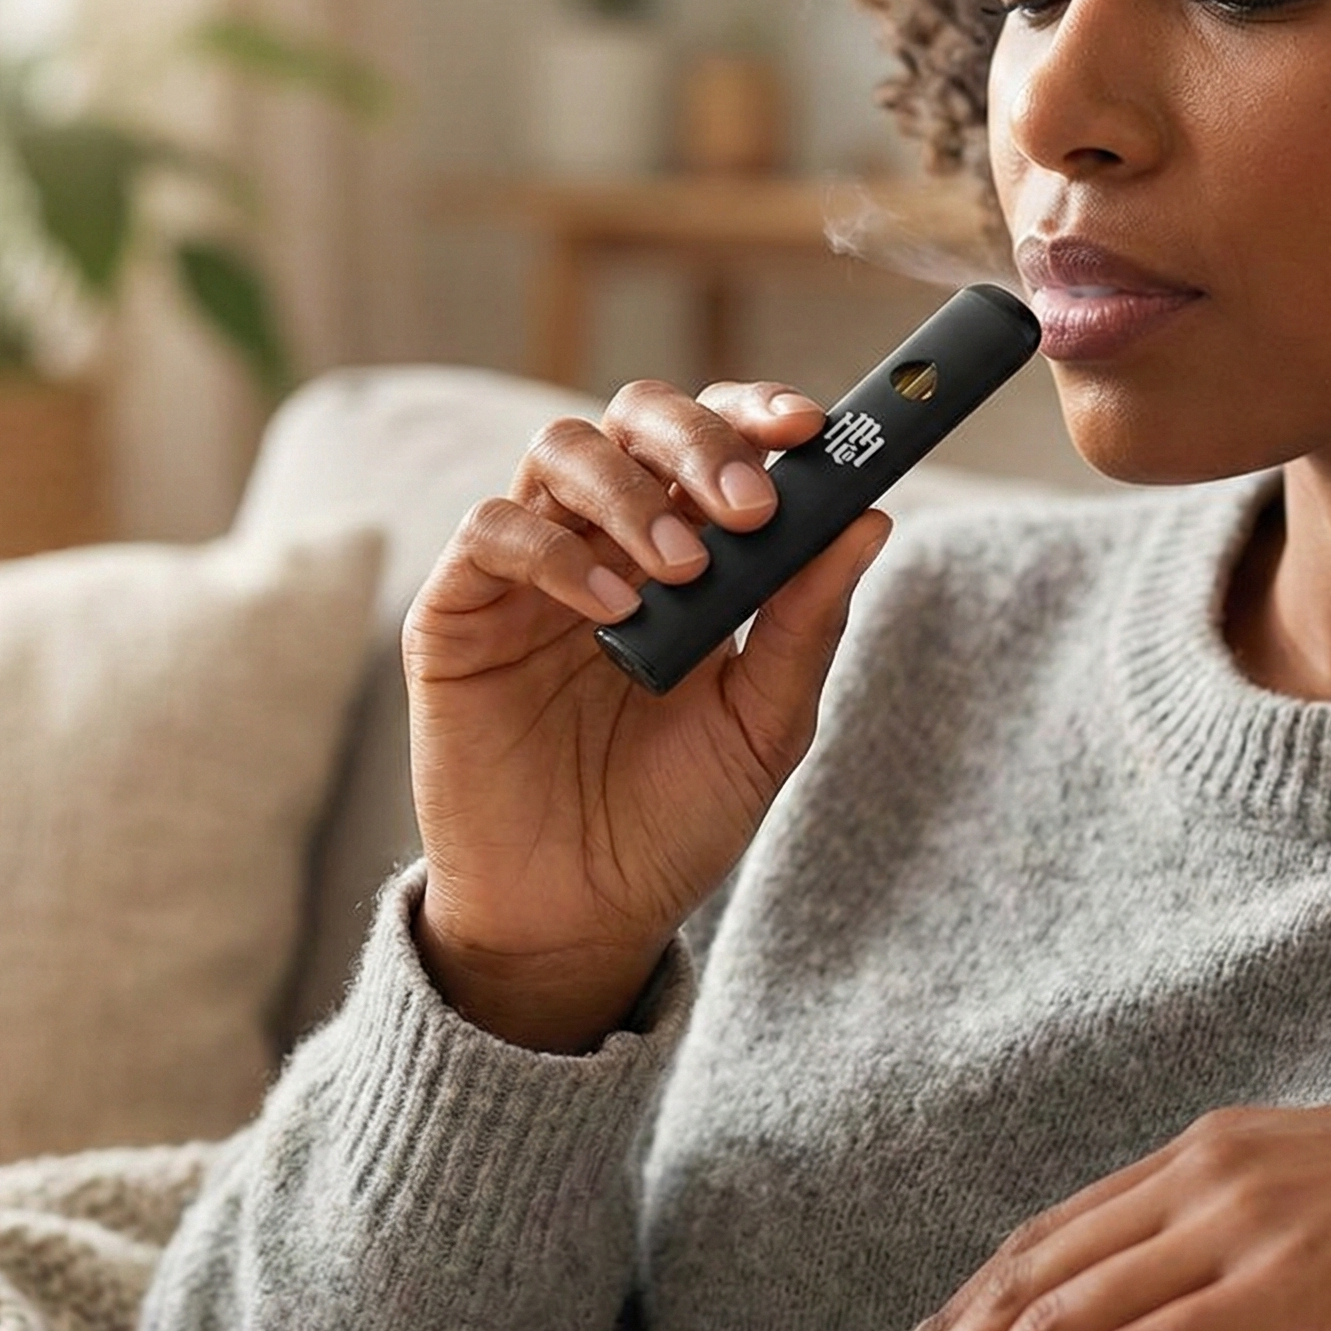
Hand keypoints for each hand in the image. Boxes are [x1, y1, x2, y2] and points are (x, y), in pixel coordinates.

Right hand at [403, 379, 890, 1050]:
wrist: (582, 917)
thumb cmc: (674, 818)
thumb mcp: (763, 724)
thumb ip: (807, 622)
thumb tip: (872, 518)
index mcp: (685, 549)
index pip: (715, 438)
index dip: (756, 413)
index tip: (812, 430)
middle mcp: (605, 540)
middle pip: (636, 418)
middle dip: (699, 439)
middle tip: (749, 504)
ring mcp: (529, 571)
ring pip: (562, 451)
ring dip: (634, 494)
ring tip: (683, 572)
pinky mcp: (457, 612)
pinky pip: (492, 532)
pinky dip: (555, 552)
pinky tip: (612, 610)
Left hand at [828, 1086, 1330, 1330]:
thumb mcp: (1314, 1206)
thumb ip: (1230, 1242)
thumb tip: (1169, 1313)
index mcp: (1193, 1155)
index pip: (1035, 1248)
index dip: (953, 1327)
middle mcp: (1192, 1177)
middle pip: (1020, 1288)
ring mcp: (1232, 1224)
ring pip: (1054, 1326)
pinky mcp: (1281, 1283)